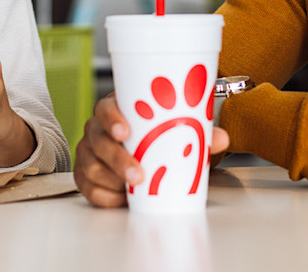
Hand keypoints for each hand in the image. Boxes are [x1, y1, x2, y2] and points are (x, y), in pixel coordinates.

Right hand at [73, 93, 230, 207]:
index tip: (125, 132)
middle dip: (117, 159)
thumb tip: (222, 138)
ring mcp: (89, 153)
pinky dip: (105, 196)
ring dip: (112, 180)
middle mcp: (97, 130)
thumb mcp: (175, 129)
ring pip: (92, 167)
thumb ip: (199, 132)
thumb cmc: (154, 132)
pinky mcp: (86, 176)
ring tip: (132, 189)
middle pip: (98, 140)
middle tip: (138, 174)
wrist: (144, 149)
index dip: (112, 119)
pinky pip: (89, 188)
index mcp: (115, 110)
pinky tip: (121, 198)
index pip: (105, 109)